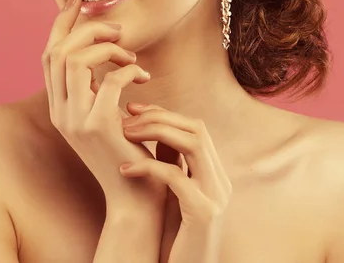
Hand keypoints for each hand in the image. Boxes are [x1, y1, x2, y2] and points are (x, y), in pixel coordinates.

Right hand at [41, 0, 164, 203]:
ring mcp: (74, 120)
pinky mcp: (97, 126)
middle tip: (117, 30)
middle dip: (86, 30)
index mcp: (58, 107)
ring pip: (75, 60)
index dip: (60, 24)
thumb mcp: (102, 114)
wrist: (133, 196)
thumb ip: (93, 86)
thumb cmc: (125, 151)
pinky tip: (142, 78)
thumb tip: (99, 48)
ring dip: (106, 48)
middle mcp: (59, 112)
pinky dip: (127, 70)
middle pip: (58, 51)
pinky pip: (109, 80)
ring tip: (130, 55)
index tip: (76, 1)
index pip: (49, 55)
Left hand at [119, 104, 231, 262]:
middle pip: (196, 128)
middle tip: (126, 119)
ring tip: (125, 134)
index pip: (194, 127)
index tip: (133, 108)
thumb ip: (169, 163)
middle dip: (158, 116)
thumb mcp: (172, 192)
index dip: (163, 112)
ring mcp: (215, 196)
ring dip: (155, 131)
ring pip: (192, 143)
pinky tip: (124, 169)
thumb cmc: (174, 235)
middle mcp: (220, 180)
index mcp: (213, 173)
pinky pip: (176, 177)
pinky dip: (148, 166)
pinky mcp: (203, 214)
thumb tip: (144, 128)